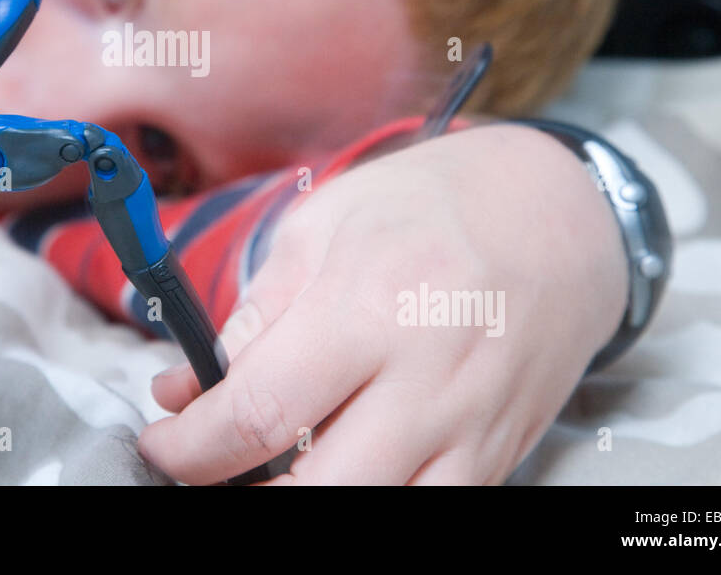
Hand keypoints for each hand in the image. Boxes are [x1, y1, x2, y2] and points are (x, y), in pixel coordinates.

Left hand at [138, 123, 627, 483]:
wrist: (558, 216)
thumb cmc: (429, 206)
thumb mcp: (322, 226)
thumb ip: (253, 315)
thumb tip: (189, 392)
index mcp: (366, 306)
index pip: (257, 412)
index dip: (189, 448)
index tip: (163, 443)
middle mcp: (425, 378)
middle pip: (312, 490)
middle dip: (235, 490)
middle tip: (208, 464)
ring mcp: (471, 426)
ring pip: (373, 513)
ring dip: (302, 503)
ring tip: (270, 468)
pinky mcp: (500, 453)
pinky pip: (430, 510)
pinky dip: (372, 501)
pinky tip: (341, 468)